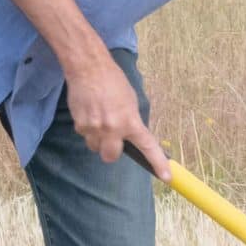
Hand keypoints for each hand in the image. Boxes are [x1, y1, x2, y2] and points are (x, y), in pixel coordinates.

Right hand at [67, 51, 166, 177]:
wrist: (88, 68)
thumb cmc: (113, 80)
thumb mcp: (130, 100)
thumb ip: (131, 120)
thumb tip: (130, 134)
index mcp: (130, 121)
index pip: (147, 146)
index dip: (157, 163)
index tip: (166, 176)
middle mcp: (112, 128)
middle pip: (111, 157)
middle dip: (112, 151)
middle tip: (113, 138)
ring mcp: (94, 128)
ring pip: (95, 147)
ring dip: (98, 139)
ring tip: (99, 118)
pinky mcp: (79, 124)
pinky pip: (85, 135)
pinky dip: (88, 128)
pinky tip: (90, 112)